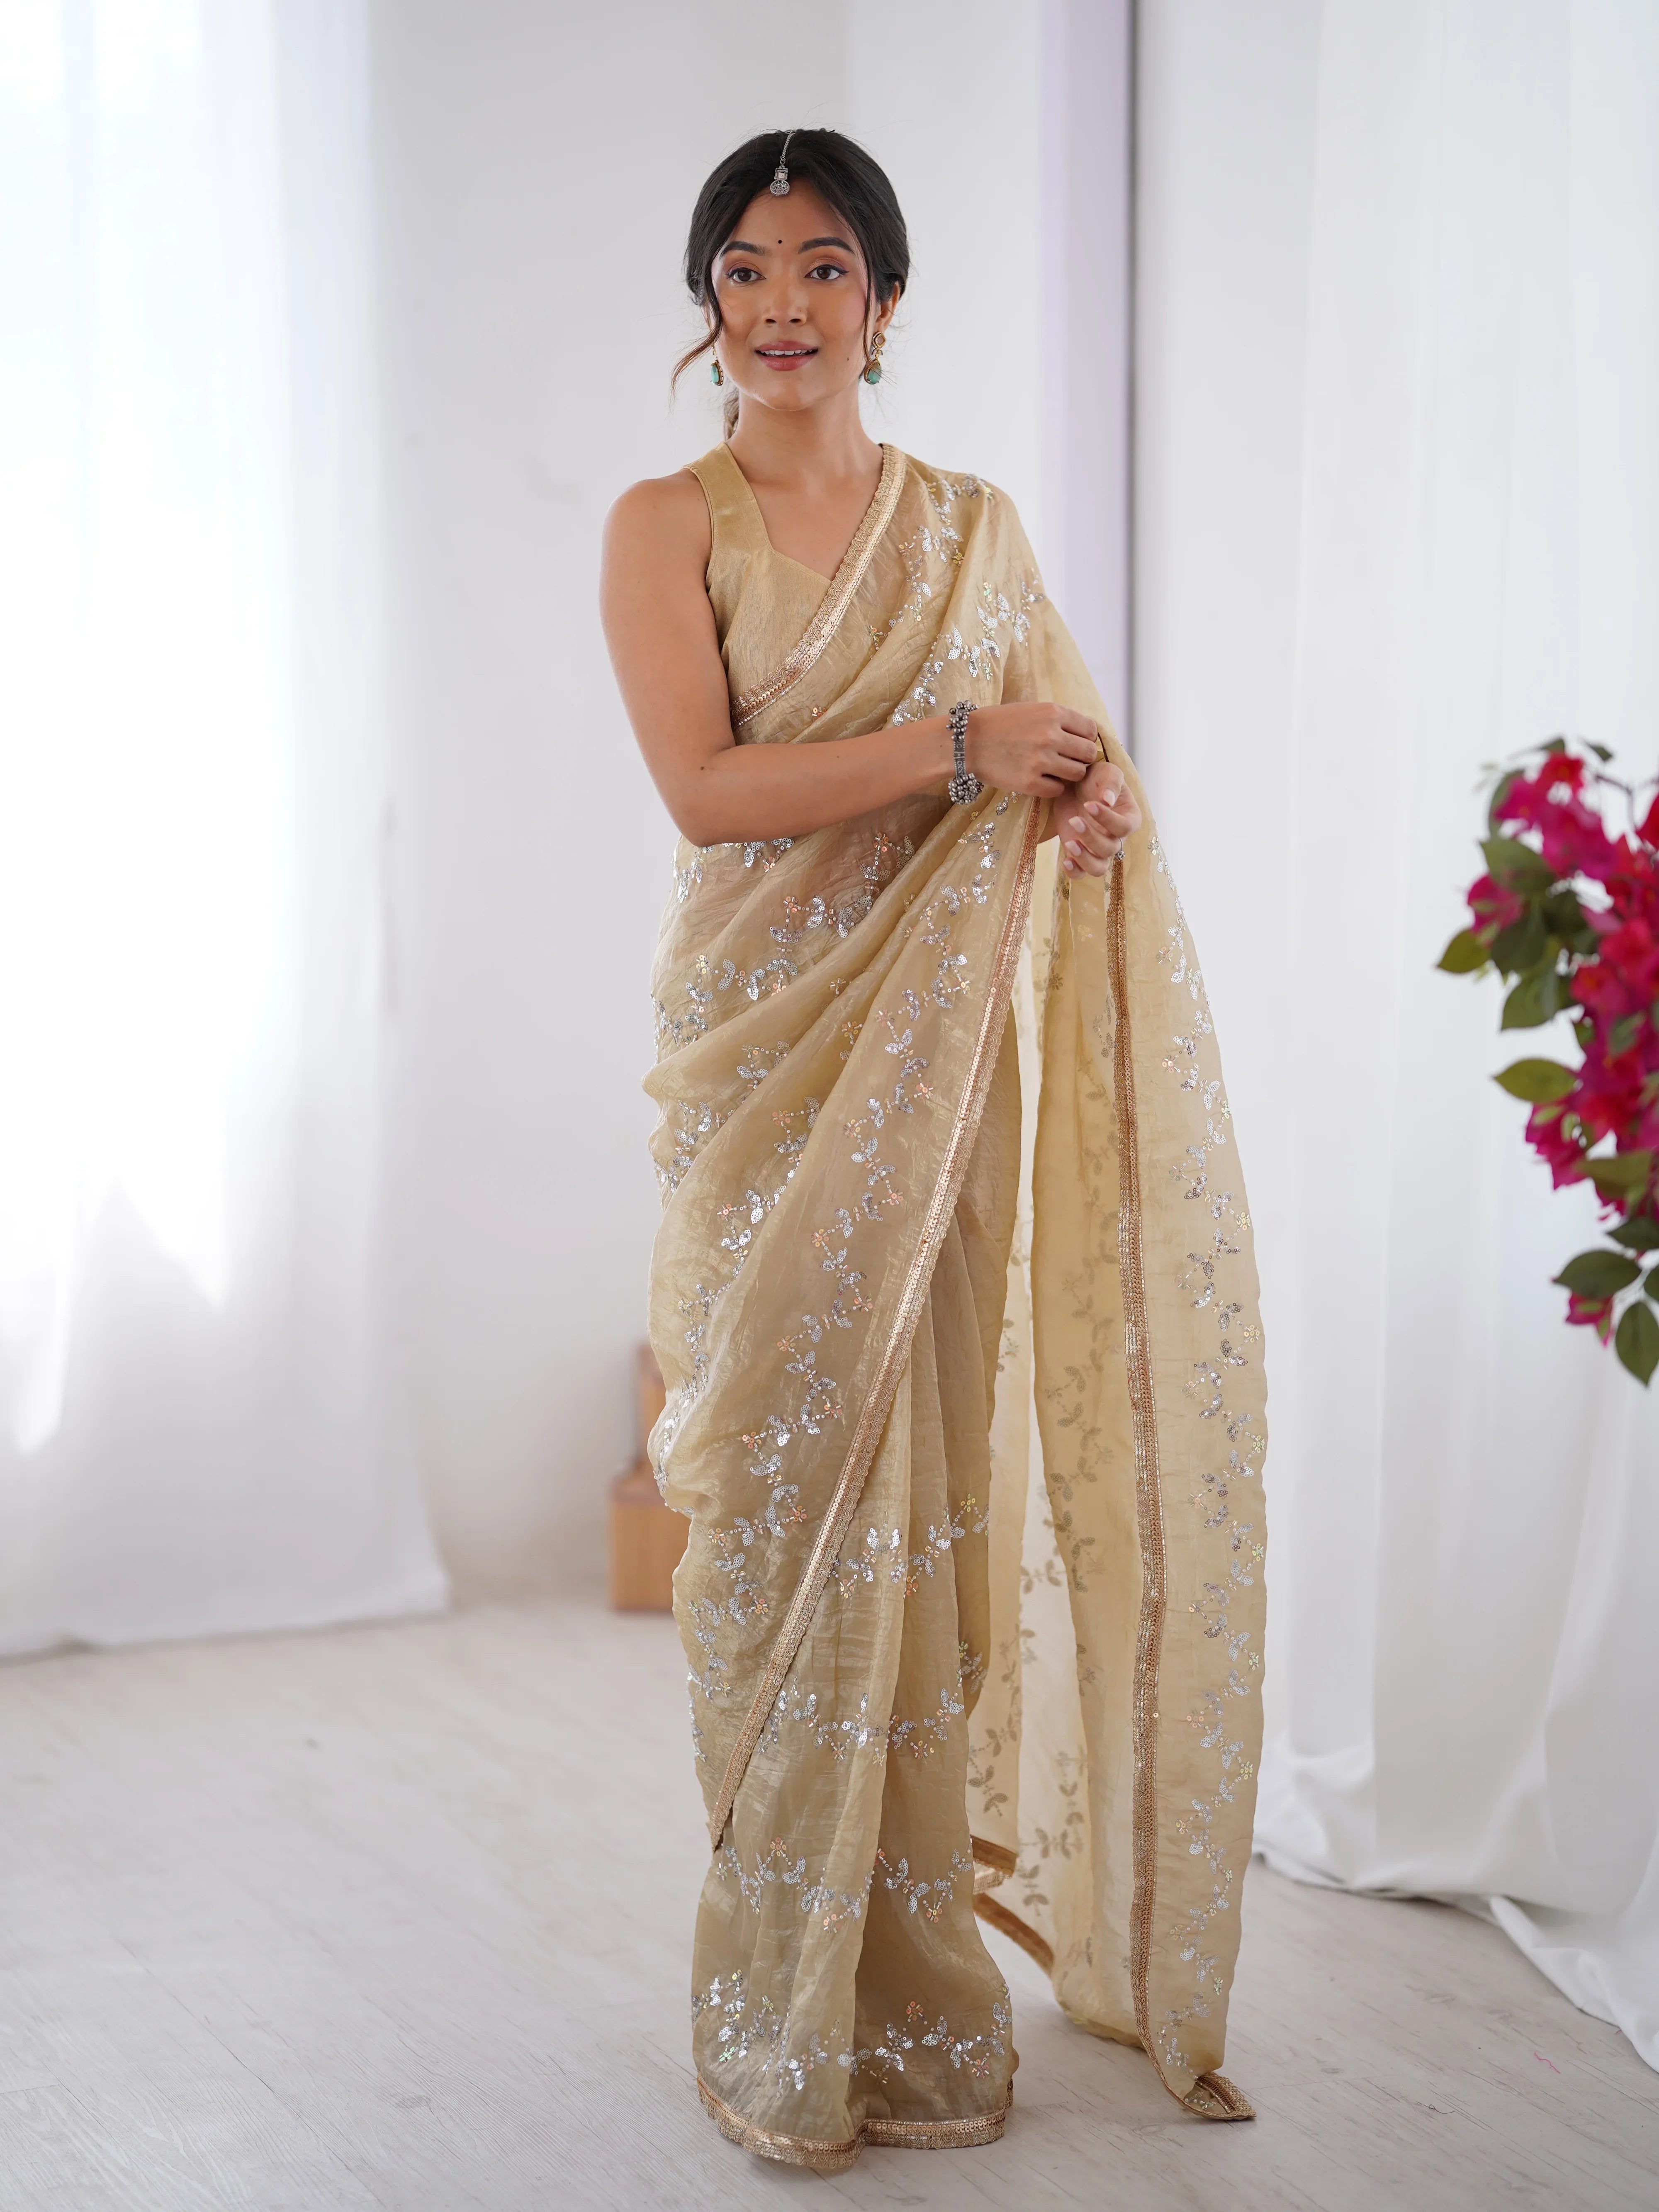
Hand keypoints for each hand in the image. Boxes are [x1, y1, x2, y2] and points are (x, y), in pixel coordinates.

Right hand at [962, 702, 1101, 797]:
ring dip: (1069, 774)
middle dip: (1081, 758)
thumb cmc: (1000, 724)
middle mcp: (1050, 735)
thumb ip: (1059, 719)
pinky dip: (1053, 787)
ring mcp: (1040, 760)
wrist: (967, 741)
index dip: (1085, 739)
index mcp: (1052, 713)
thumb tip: (1086, 734)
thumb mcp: (1032, 710)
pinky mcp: (1029, 783)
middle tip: (1067, 760)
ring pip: (1077, 773)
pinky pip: (1058, 790)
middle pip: (1088, 753)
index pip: (1090, 730)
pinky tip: (1041, 780)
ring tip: (1054, 770)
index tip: (1075, 743)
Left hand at [1051, 757, 1142, 876]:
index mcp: (1129, 818)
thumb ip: (1110, 783)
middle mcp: (1116, 837)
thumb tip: (1108, 800)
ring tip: (1070, 843)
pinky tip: (1066, 860)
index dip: (1108, 819)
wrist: (1073, 785)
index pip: (1124, 827)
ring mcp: (1097, 849)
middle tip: (1074, 820)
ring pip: (1098, 868)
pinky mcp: (1080, 853)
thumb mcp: (1106, 772)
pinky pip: (1081, 873)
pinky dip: (1074, 871)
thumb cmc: (1095, 777)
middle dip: (1091, 838)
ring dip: (1085, 859)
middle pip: (1110, 849)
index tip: (1089, 804)